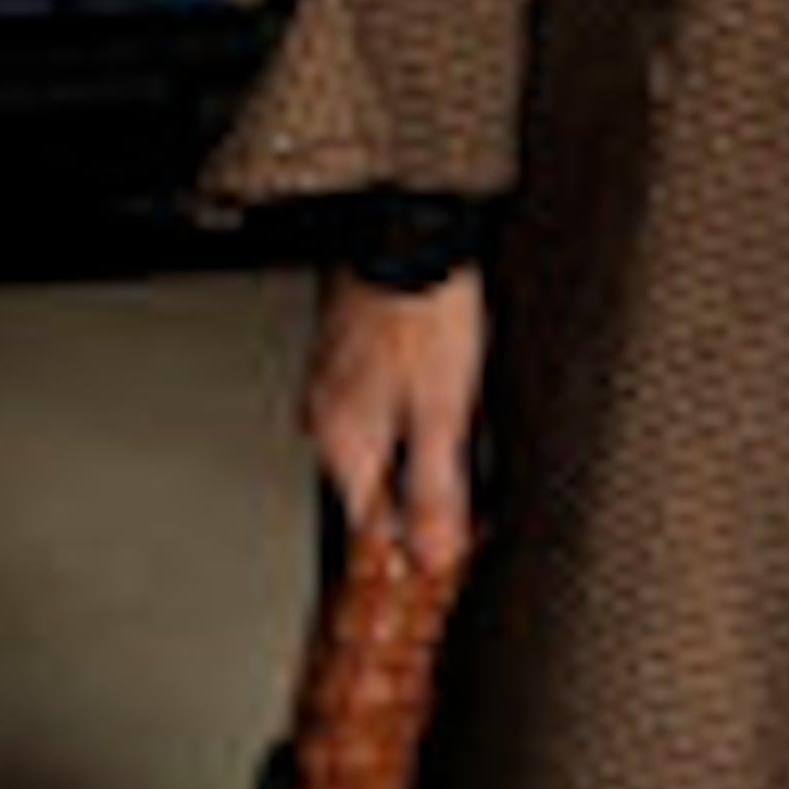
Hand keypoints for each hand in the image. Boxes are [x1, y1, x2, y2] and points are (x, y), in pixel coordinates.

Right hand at [301, 264, 486, 571]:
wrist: (410, 232)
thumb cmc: (426, 317)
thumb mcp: (444, 417)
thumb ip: (434, 491)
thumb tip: (431, 555)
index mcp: (343, 443)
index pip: (368, 527)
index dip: (410, 549)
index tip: (447, 556)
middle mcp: (326, 419)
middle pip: (371, 488)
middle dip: (413, 505)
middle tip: (462, 514)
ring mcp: (332, 386)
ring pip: (374, 448)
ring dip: (412, 462)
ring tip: (460, 455)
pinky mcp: (348, 356)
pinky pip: (374, 412)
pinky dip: (405, 423)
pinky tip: (436, 407)